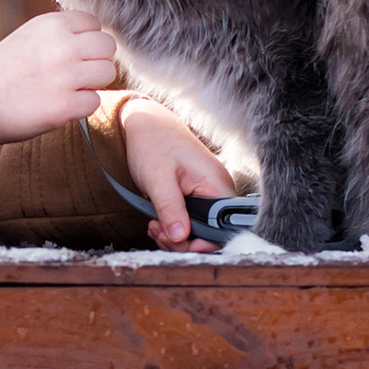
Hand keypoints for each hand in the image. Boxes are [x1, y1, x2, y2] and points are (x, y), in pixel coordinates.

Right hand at [0, 10, 119, 142]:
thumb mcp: (27, 36)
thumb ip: (59, 32)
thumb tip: (94, 33)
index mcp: (51, 25)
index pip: (95, 24)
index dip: (87, 40)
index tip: (73, 52)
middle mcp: (62, 46)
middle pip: (108, 47)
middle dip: (95, 60)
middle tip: (75, 72)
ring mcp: (66, 77)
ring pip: (107, 73)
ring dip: (91, 83)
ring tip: (67, 89)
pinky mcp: (65, 106)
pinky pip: (94, 101)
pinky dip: (80, 106)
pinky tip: (59, 105)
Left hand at [118, 96, 237, 251]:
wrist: (145, 124)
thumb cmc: (153, 143)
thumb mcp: (158, 178)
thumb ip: (170, 208)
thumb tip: (180, 237)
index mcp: (216, 185)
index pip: (223, 228)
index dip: (204, 243)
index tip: (179, 244)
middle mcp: (217, 192)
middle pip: (210, 234)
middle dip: (182, 241)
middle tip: (159, 234)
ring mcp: (207, 195)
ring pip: (198, 230)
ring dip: (174, 236)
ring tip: (154, 228)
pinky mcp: (195, 197)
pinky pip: (189, 221)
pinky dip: (172, 227)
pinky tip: (156, 223)